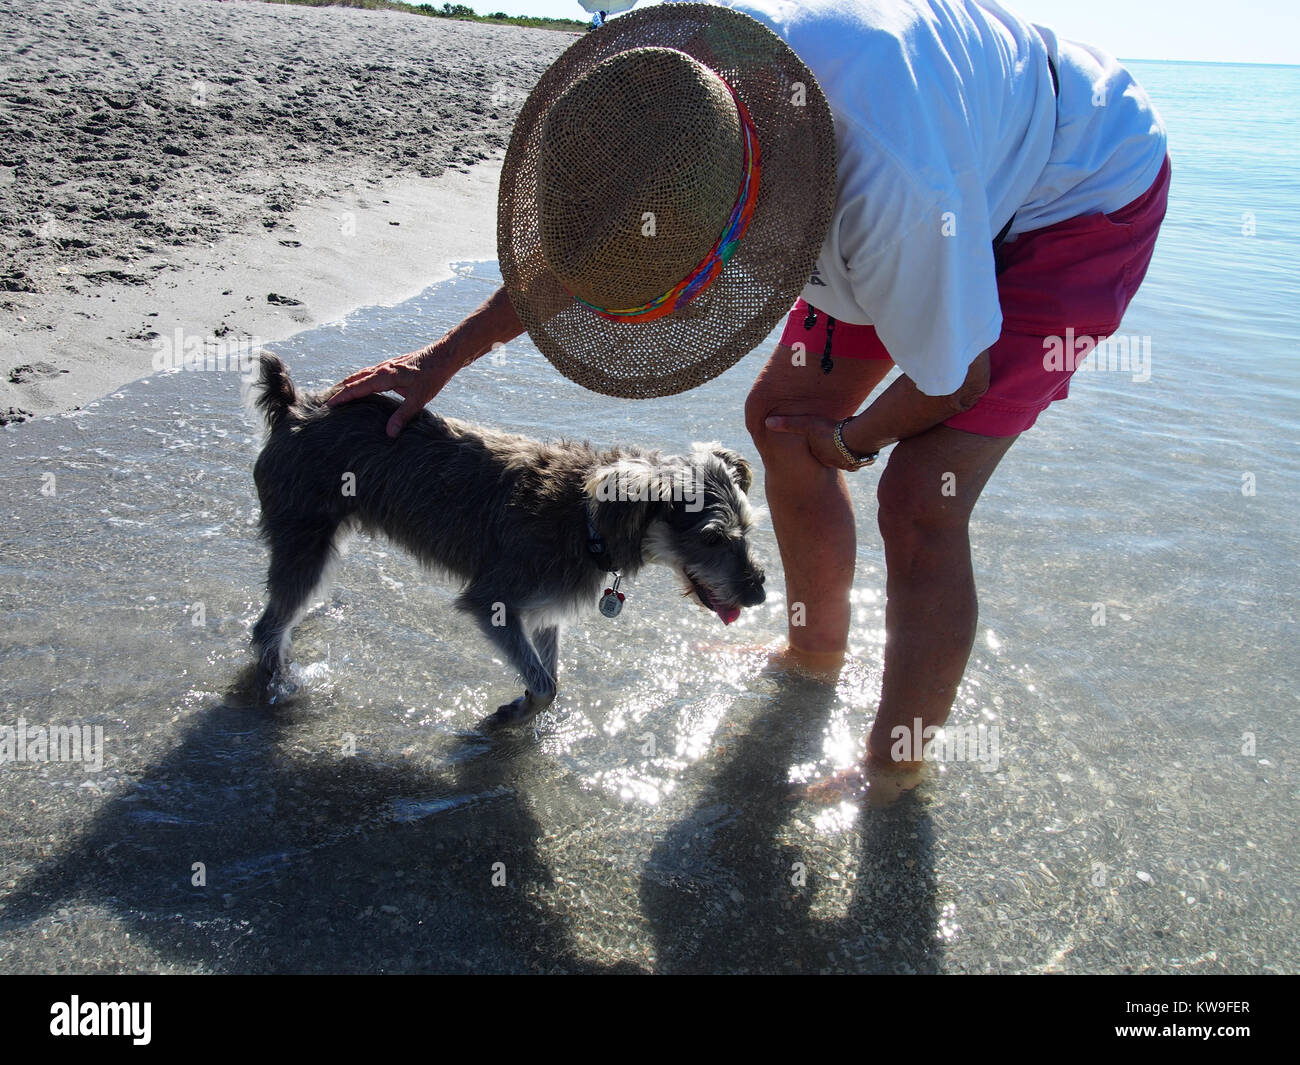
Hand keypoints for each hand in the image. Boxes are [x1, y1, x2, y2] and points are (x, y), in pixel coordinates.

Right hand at [325, 347, 457, 437]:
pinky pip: (371, 372)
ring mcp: (387, 365)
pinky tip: (363, 383)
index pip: (357, 388)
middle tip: (328, 401)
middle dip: (341, 390)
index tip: (329, 405)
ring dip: (350, 383)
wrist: (444, 355)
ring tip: (339, 393)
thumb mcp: (418, 399)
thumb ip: (402, 416)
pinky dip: (361, 378)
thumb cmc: (433, 376)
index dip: (342, 397)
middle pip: (355, 380)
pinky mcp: (393, 365)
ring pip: (362, 374)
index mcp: (384, 376)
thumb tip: (389, 433)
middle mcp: (382, 369)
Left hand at [765, 414, 860, 470]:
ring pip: (845, 457)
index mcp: (819, 456)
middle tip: (834, 442)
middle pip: (831, 455)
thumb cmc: (829, 431)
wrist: (855, 438)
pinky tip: (862, 444)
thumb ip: (788, 424)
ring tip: (848, 442)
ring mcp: (848, 463)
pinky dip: (858, 451)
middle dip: (832, 450)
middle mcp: (833, 463)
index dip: (818, 444)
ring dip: (846, 451)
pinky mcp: (861, 460)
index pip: (817, 450)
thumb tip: (767, 423)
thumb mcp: (806, 424)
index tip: (819, 440)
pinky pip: (858, 457)